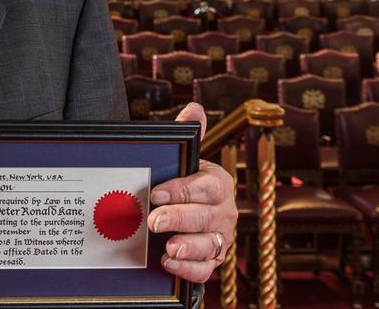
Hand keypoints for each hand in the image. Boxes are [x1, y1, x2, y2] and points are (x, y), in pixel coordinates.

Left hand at [150, 102, 237, 282]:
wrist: (188, 211)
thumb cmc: (184, 182)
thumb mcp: (185, 159)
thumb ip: (188, 135)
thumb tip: (194, 108)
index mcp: (218, 183)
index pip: (205, 186)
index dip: (182, 190)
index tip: (155, 193)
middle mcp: (225, 211)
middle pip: (205, 216)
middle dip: (179, 218)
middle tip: (154, 221)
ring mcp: (220, 237)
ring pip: (209, 245)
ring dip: (189, 248)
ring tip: (168, 248)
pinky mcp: (212, 259)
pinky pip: (206, 269)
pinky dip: (189, 269)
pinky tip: (169, 264)